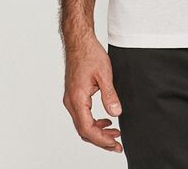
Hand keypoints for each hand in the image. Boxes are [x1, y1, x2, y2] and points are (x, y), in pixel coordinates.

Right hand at [62, 31, 122, 152]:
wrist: (79, 41)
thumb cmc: (89, 53)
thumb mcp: (104, 74)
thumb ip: (110, 95)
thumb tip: (116, 113)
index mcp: (77, 98)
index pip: (87, 128)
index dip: (102, 139)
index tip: (114, 143)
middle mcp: (71, 101)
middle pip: (84, 131)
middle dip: (101, 140)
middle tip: (116, 145)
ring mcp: (71, 99)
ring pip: (82, 124)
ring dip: (97, 132)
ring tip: (114, 133)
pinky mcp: (74, 96)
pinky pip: (82, 115)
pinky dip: (93, 122)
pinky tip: (105, 119)